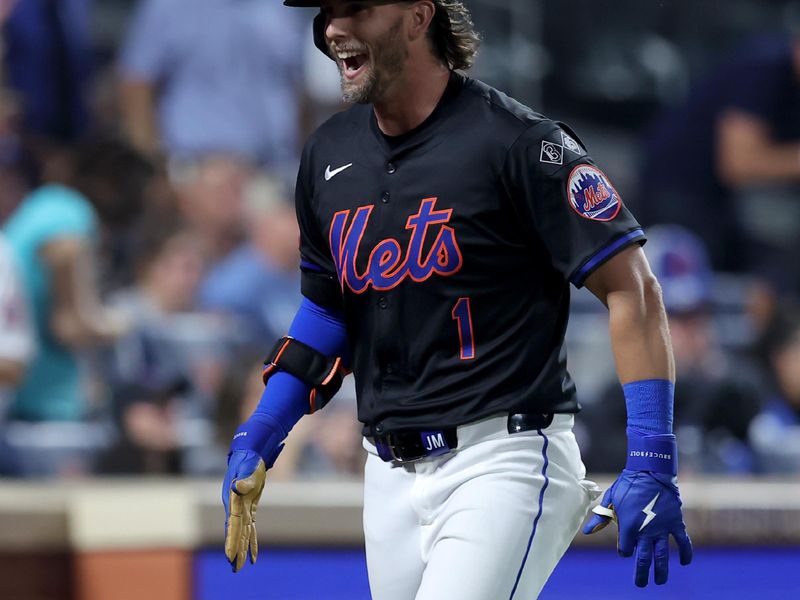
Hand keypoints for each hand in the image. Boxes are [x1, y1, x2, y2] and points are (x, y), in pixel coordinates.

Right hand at [222, 450, 266, 571]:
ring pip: (241, 533)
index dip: (232, 540)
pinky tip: (253, 555)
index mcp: (232, 500)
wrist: (249, 453)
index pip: (232, 524)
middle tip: (235, 568)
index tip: (230, 555)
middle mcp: (233, 506)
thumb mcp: (249, 470)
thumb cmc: (249, 460)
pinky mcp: (247, 507)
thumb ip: (244, 481)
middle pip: (235, 532)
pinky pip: (249, 527)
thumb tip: (238, 487)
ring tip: (239, 568)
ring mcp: (239, 508)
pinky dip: (251, 541)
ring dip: (241, 549)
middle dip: (235, 550)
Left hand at [582, 470, 692, 586]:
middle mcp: (645, 531)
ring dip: (661, 570)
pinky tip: (684, 563)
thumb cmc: (628, 484)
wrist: (650, 470)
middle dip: (641, 573)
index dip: (624, 550)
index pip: (625, 549)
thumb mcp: (610, 500)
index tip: (625, 547)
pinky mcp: (675, 522)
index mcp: (628, 526)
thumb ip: (600, 518)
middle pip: (643, 558)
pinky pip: (683, 541)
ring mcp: (662, 528)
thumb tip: (586, 532)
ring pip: (662, 555)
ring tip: (660, 581)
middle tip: (640, 585)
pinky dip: (685, 553)